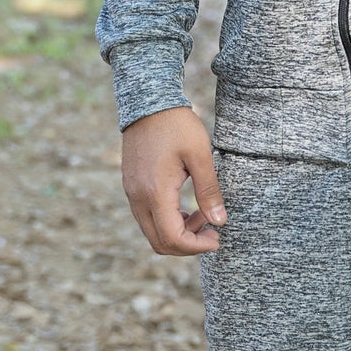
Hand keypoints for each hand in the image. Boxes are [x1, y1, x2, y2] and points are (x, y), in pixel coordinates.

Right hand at [121, 106, 226, 256]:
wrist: (148, 103)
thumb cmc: (176, 125)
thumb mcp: (200, 155)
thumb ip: (209, 191)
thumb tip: (219, 221)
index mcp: (155, 192)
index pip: (172, 238)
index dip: (197, 246)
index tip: (217, 237)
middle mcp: (138, 198)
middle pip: (159, 243)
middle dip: (188, 245)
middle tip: (212, 230)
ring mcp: (131, 193)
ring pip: (152, 232)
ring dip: (178, 233)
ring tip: (203, 215)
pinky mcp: (131, 187)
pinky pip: (147, 218)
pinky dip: (167, 222)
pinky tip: (186, 208)